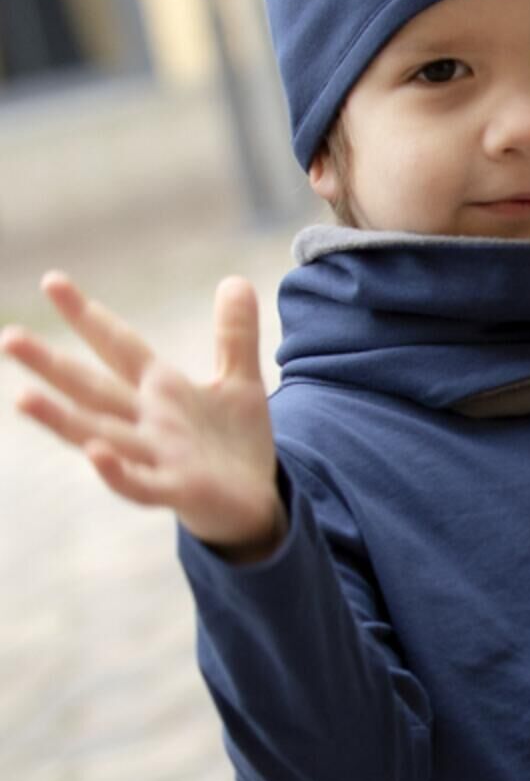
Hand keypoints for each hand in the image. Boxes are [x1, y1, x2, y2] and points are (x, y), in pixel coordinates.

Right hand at [2, 273, 283, 558]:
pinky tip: (95, 454)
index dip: (88, 315)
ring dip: (62, 418)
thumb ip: (234, 335)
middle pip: (91, 388)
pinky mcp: (174, 489)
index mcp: (159, 390)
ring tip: (21, 397)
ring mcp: (155, 456)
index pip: (118, 346)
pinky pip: (138, 483)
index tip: (52, 280)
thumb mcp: (240, 381)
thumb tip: (236, 279)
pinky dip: (116, 471)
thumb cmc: (235, 443)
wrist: (255, 501)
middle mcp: (146, 421)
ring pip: (99, 434)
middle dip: (51, 366)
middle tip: (9, 337)